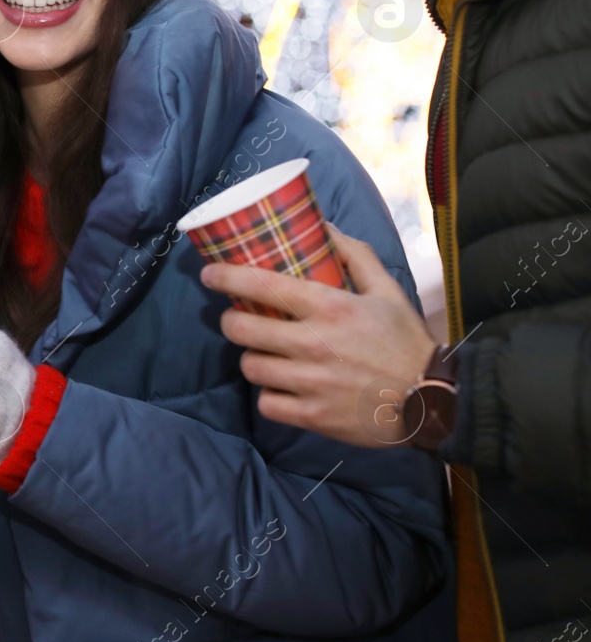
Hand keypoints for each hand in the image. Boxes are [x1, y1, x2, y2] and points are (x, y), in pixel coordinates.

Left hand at [200, 223, 438, 447]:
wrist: (432, 401)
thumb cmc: (405, 341)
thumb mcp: (387, 290)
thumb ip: (355, 255)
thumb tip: (324, 226)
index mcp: (330, 308)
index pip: (262, 286)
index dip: (226, 277)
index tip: (210, 274)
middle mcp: (314, 344)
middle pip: (242, 329)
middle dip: (232, 322)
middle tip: (237, 320)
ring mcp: (311, 382)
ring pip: (250, 366)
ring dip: (252, 358)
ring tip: (265, 354)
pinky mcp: (313, 416)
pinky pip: (267, 403)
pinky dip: (270, 395)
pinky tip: (282, 386)